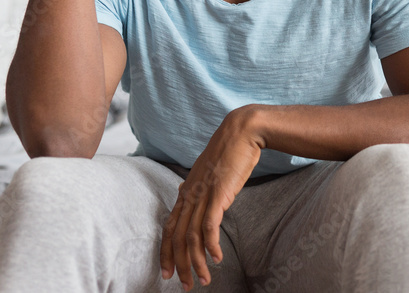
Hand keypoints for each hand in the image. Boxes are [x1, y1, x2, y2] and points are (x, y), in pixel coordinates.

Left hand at [160, 108, 262, 290]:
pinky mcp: (219, 194)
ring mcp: (203, 194)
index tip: (167, 272)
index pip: (169, 228)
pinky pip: (210, 226)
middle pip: (177, 238)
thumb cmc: (229, 151)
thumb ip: (199, 186)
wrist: (242, 131)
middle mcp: (190, 195)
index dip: (166, 252)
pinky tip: (217, 258)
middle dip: (179, 264)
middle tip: (184, 285)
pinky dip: (212, 245)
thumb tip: (190, 193)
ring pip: (192, 237)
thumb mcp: (209, 171)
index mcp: (186, 191)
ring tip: (204, 279)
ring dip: (196, 261)